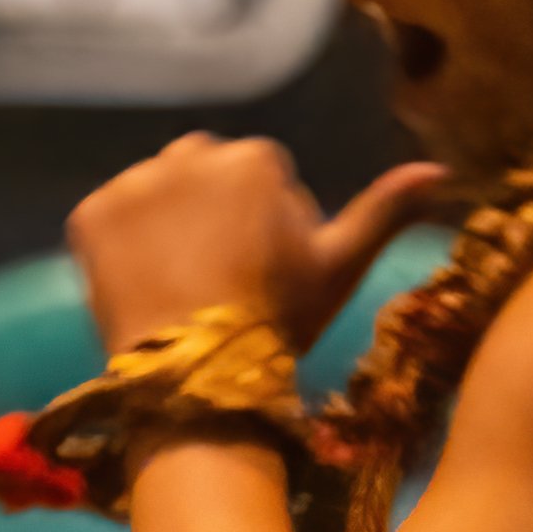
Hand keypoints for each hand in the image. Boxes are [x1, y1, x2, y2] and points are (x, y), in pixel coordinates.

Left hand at [67, 135, 449, 357]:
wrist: (202, 377)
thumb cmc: (279, 321)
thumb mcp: (339, 266)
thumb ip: (385, 211)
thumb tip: (442, 169)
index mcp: (255, 158)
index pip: (260, 175)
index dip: (265, 226)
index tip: (262, 273)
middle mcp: (189, 154)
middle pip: (204, 174)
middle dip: (212, 214)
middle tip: (220, 281)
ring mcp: (134, 183)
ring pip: (157, 192)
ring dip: (166, 224)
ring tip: (182, 285)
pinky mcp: (90, 214)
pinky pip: (110, 218)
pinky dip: (122, 246)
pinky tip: (146, 286)